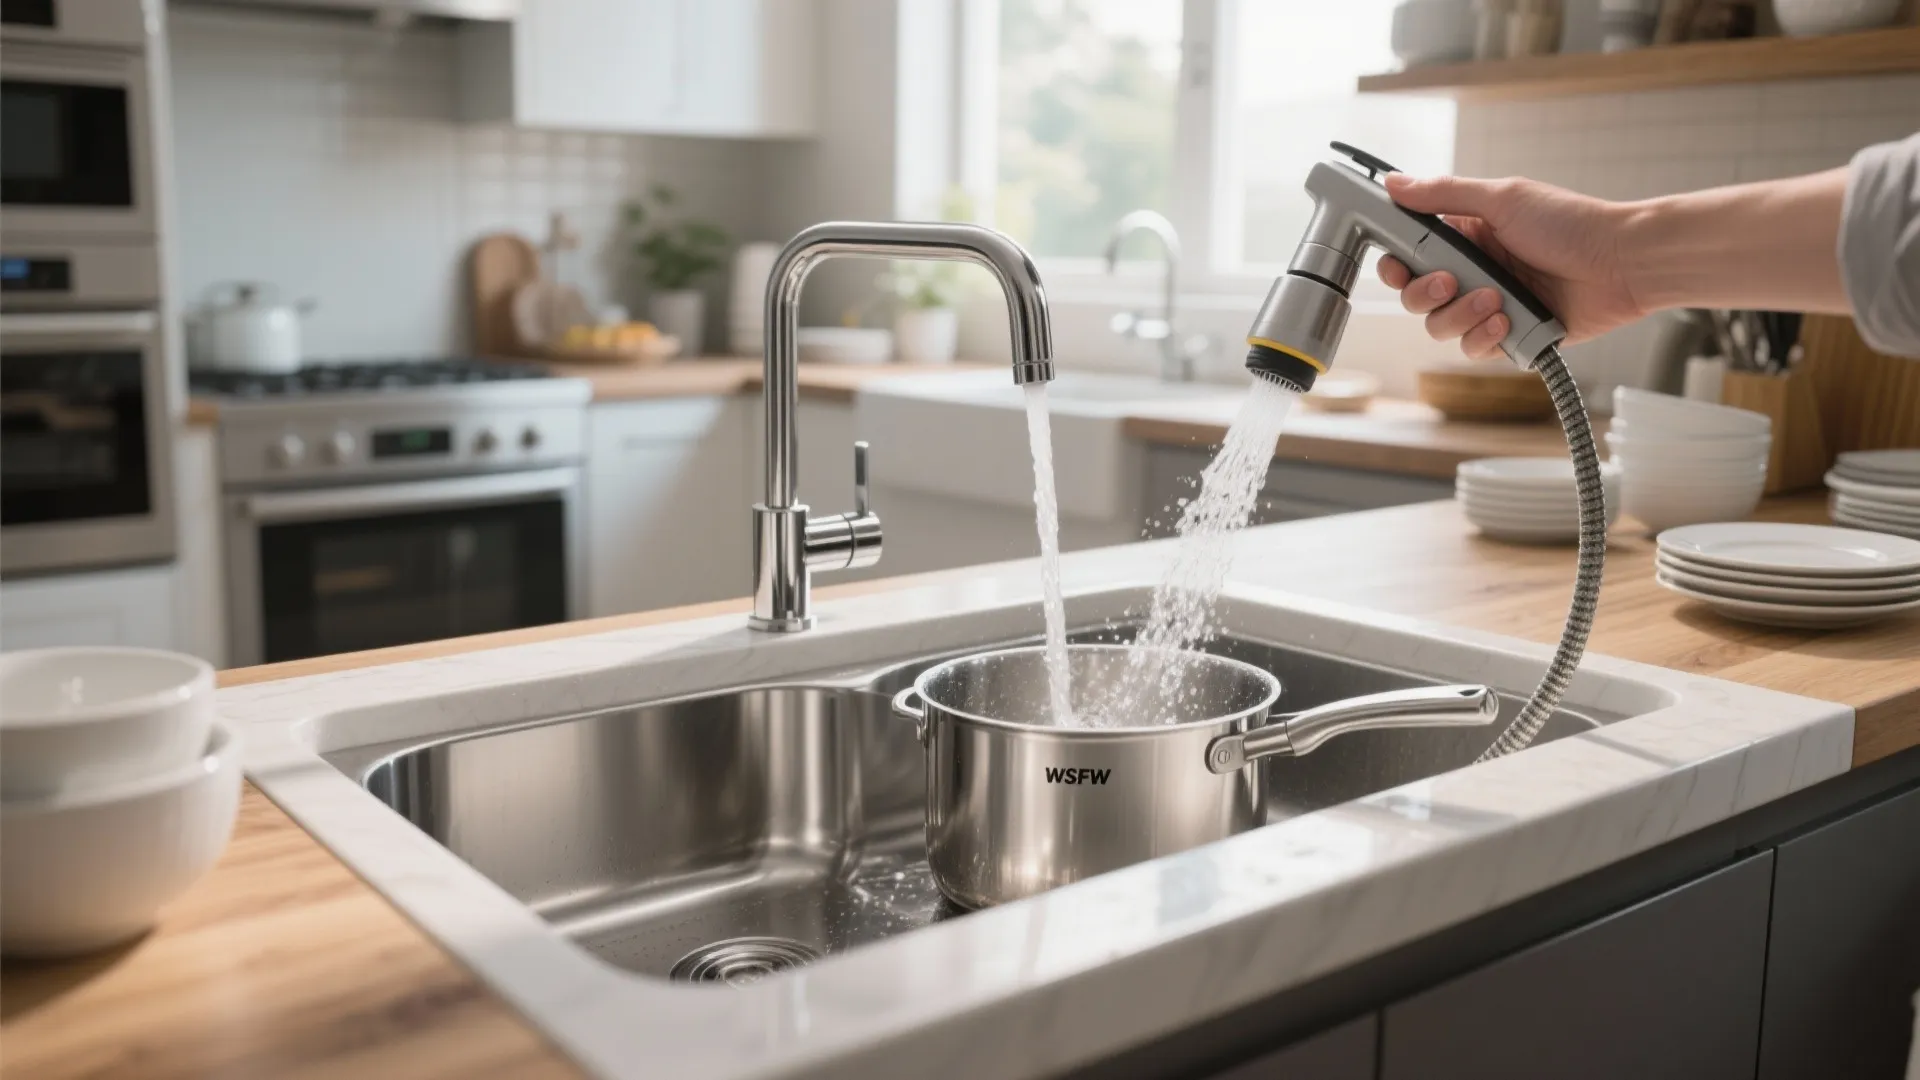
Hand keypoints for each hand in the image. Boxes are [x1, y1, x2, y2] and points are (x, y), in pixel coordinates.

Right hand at [1377, 173, 1646, 359]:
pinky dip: (1485, 338)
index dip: (1396, 265)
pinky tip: (1508, 321)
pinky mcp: (1509, 336)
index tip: (1397, 266)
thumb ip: (1443, 194)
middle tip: (1450, 281)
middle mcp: (1473, 272)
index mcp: (1466, 235)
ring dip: (1461, 315)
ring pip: (1441, 327)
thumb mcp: (1503, 198)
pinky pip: (1474, 349)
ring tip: (1496, 300)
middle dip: (1426, 293)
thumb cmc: (1572, 223)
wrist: (1621, 263)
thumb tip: (1394, 183)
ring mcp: (1489, 306)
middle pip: (1416, 297)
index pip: (1409, 255)